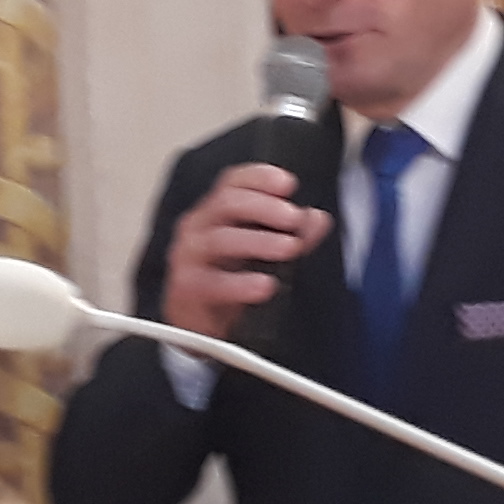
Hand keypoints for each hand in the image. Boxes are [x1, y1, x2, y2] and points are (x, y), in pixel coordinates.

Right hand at [161, 161, 333, 340]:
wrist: (199, 326)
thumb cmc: (229, 279)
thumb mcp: (264, 253)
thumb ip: (293, 234)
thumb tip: (317, 219)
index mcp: (216, 212)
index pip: (233, 182)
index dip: (259, 177)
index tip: (288, 183)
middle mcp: (198, 227)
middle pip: (227, 203)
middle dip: (264, 207)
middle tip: (294, 217)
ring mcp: (189, 256)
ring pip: (221, 240)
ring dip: (260, 242)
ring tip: (291, 248)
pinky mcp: (187, 288)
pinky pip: (214, 283)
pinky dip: (242, 284)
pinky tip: (266, 285)